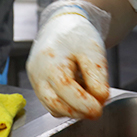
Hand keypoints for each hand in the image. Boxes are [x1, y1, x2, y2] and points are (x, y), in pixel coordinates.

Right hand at [27, 0, 110, 119]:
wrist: (62, 25)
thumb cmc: (77, 35)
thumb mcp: (93, 51)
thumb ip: (97, 76)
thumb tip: (101, 99)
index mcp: (50, 62)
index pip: (65, 90)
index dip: (83, 104)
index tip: (99, 110)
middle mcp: (37, 74)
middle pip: (55, 104)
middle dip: (78, 111)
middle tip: (98, 109)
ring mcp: (35, 81)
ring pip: (53, 107)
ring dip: (73, 109)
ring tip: (89, 94)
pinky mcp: (37, 85)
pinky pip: (51, 103)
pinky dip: (66, 104)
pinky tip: (78, 92)